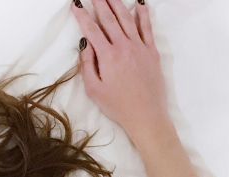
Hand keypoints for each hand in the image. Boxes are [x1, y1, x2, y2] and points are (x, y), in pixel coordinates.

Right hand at [70, 0, 169, 144]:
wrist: (146, 115)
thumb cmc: (118, 106)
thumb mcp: (94, 90)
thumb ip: (87, 65)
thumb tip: (85, 45)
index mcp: (107, 56)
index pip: (92, 30)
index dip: (82, 15)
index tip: (76, 5)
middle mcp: (124, 46)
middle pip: (109, 18)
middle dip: (100, 3)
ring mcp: (140, 47)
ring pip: (127, 18)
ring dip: (117, 3)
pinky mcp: (151, 51)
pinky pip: (147, 27)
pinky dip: (142, 14)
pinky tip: (138, 4)